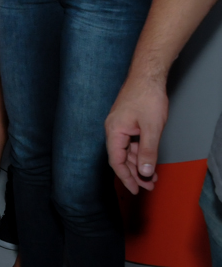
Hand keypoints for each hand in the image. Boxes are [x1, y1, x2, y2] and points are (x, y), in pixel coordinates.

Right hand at [105, 74, 166, 193]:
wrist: (147, 76)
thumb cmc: (147, 98)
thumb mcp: (151, 128)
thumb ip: (147, 151)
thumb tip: (145, 172)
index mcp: (114, 131)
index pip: (116, 161)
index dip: (126, 177)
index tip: (136, 190)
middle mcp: (113, 130)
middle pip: (121, 158)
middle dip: (134, 174)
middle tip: (148, 187)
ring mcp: (120, 126)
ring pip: (127, 151)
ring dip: (139, 165)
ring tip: (153, 178)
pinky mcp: (127, 122)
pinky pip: (131, 143)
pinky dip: (140, 153)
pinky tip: (149, 160)